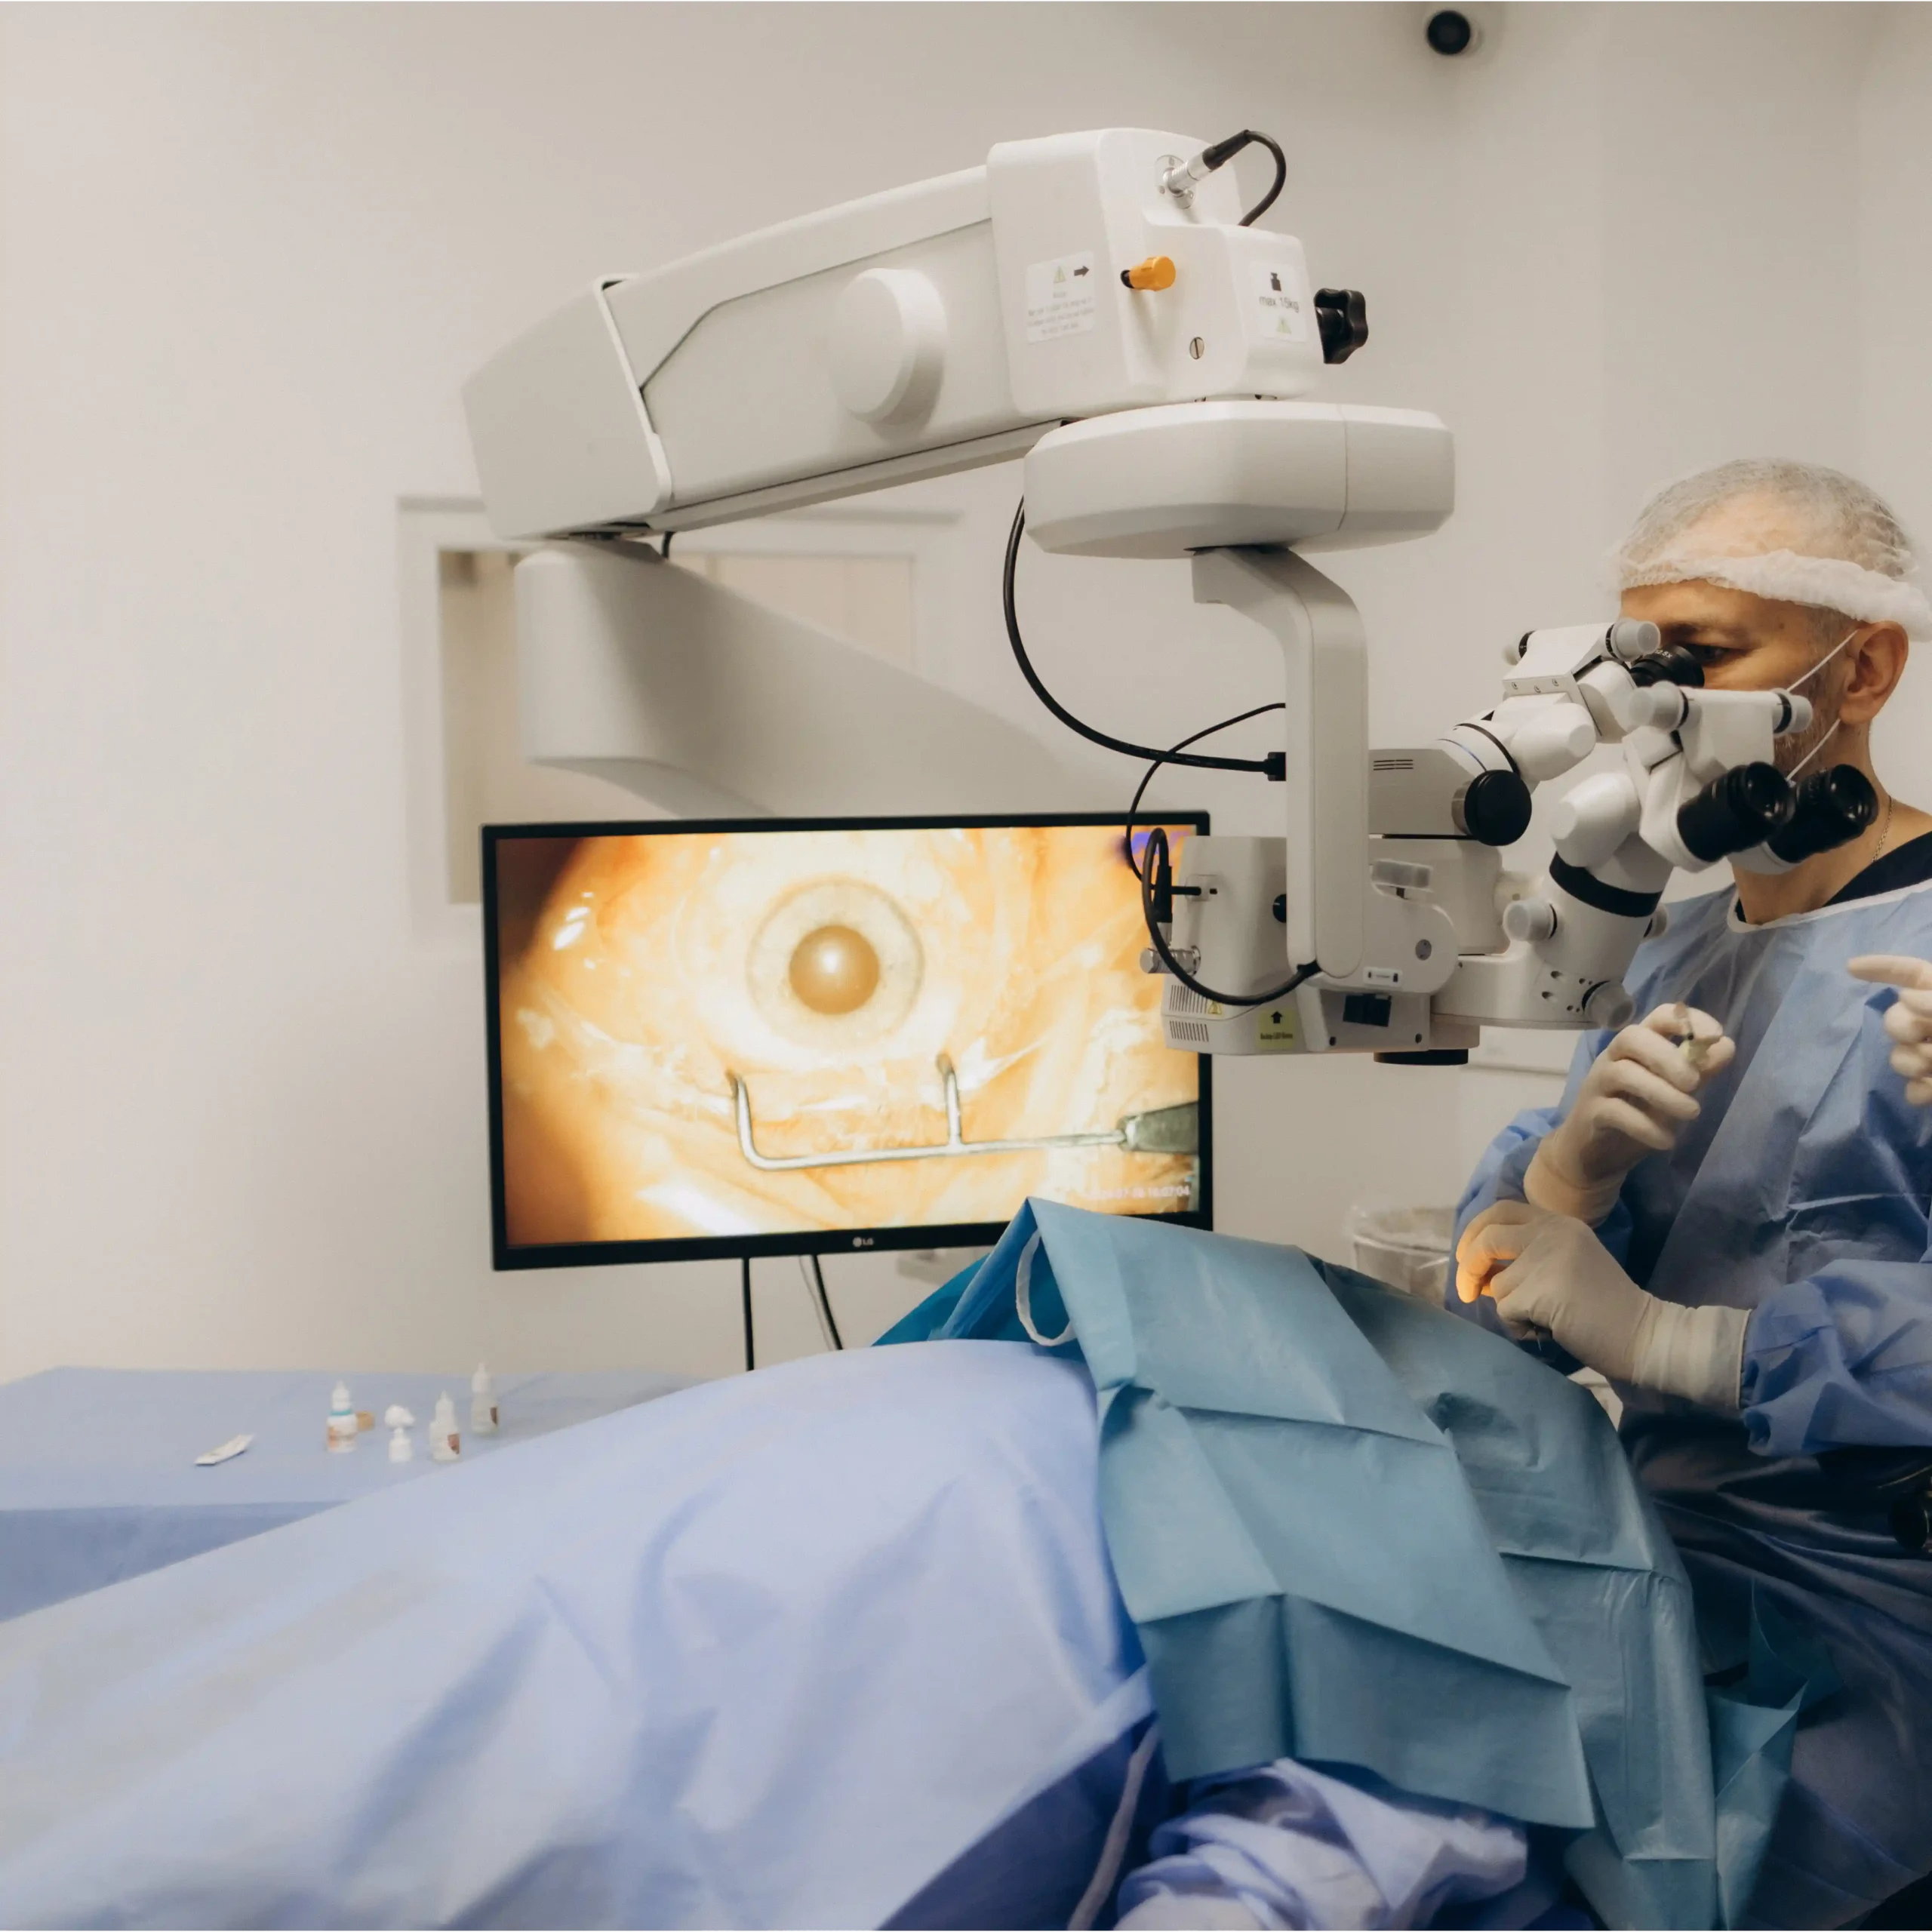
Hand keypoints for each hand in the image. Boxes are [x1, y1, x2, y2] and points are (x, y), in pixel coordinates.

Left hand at [1455, 1200, 1744, 1409]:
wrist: (1644, 1335)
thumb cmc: (1606, 1307)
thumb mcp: (1567, 1264)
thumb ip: (1528, 1258)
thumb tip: (1479, 1273)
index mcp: (1559, 1221)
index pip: (1501, 1210)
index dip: (1476, 1231)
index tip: (1467, 1255)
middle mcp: (1551, 1232)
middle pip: (1486, 1238)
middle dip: (1467, 1266)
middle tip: (1467, 1292)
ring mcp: (1546, 1259)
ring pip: (1496, 1285)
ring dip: (1511, 1310)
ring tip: (1544, 1320)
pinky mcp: (1542, 1290)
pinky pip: (1506, 1311)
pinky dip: (1518, 1327)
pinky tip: (1547, 1331)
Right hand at [1525, 1003, 1734, 1222]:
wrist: (1595, 1154)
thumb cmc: (1637, 1115)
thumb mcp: (1675, 1092)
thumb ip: (1699, 1070)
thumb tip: (1726, 1046)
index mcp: (1638, 1047)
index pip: (1659, 1017)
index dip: (1687, 1021)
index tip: (1715, 1036)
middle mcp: (1614, 1058)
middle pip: (1633, 1037)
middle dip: (1668, 1057)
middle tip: (1694, 1083)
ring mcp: (1599, 1084)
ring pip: (1623, 1073)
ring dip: (1663, 1093)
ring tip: (1691, 1113)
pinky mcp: (1590, 1113)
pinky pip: (1615, 1111)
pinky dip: (1645, 1126)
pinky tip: (1666, 1140)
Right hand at [1849, 955, 1931, 1104]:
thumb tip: (1904, 997)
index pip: (1909, 973)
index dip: (1881, 967)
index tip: (1850, 968)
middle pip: (1895, 1019)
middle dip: (1905, 1029)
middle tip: (1929, 1037)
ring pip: (1898, 1058)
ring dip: (1915, 1064)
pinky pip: (1911, 1091)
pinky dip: (1921, 1092)